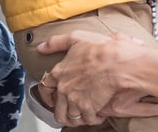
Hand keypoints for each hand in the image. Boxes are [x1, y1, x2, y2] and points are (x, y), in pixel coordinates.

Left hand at [36, 30, 157, 124]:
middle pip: (56, 108)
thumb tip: (41, 47)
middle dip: (63, 111)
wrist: (116, 62)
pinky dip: (93, 119)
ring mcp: (74, 99)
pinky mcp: (88, 108)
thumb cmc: (99, 49)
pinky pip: (87, 120)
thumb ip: (56, 43)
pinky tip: (99, 114)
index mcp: (59, 72)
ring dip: (77, 118)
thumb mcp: (75, 38)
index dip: (47, 95)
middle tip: (71, 110)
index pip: (45, 87)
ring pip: (70, 118)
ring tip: (85, 115)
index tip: (51, 98)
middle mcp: (64, 88)